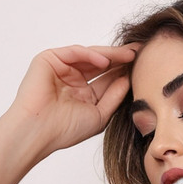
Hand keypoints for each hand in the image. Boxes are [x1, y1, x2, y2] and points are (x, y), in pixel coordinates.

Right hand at [7, 44, 136, 155]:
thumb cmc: (66, 130)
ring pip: (90, 56)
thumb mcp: (100, 114)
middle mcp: (72, 79)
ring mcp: (60, 68)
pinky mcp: (49, 59)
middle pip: (100, 64)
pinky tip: (106, 61)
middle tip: (141, 51)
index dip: (124, 71)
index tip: (143, 66)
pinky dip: (90, 55)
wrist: (39, 132)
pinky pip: (74, 52)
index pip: (107, 78)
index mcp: (83, 93)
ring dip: (110, 54)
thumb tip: (128, 79)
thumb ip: (114, 96)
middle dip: (121, 58)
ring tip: (130, 54)